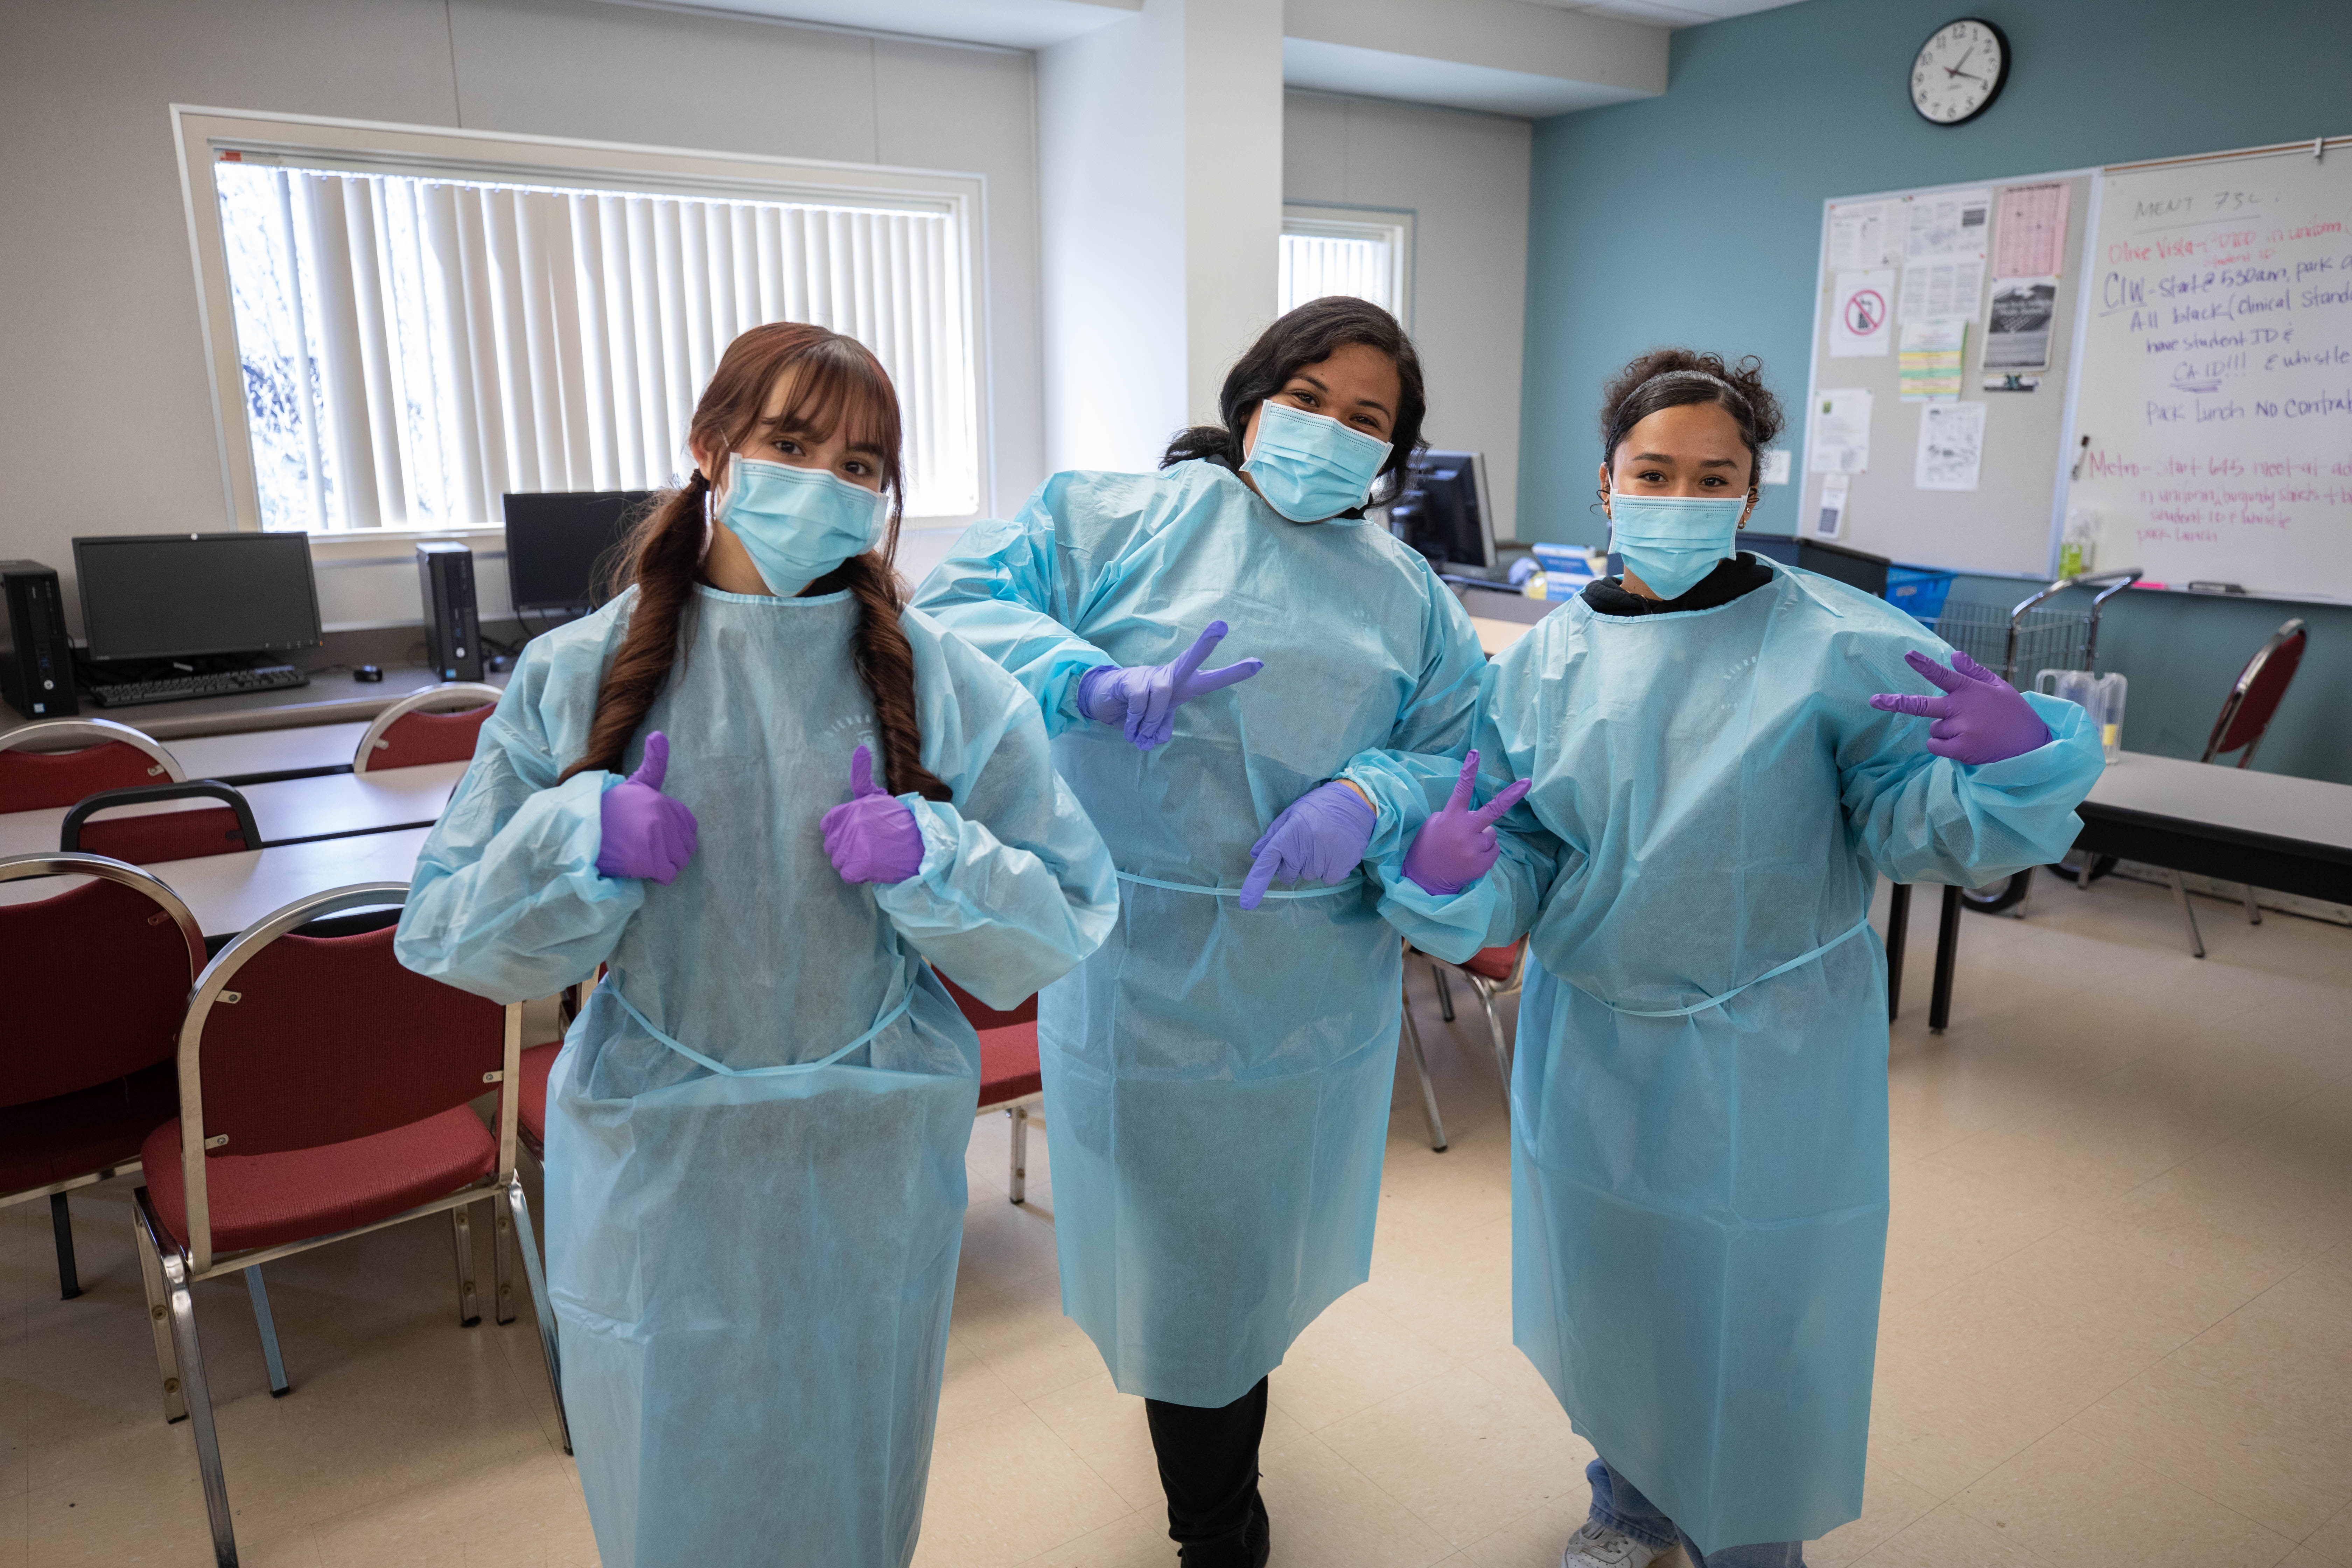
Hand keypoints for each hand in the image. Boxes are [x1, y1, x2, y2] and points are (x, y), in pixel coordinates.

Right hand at [596, 732, 698, 883]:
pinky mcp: (644, 860)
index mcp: (662, 801)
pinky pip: (667, 875)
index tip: (658, 834)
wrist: (578, 827)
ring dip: (665, 864)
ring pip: (679, 862)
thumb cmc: (608, 807)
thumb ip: (654, 763)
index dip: (677, 834)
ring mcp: (653, 840)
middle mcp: (661, 818)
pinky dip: (657, 876)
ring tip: (645, 857)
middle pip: (686, 846)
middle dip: (672, 851)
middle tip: (650, 849)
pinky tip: (642, 867)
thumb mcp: (635, 782)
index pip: (690, 825)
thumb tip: (659, 735)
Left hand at [822, 745, 924, 884]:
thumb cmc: (899, 820)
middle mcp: (849, 825)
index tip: (856, 834)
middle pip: (831, 845)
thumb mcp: (878, 795)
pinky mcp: (860, 864)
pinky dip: (858, 875)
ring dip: (853, 862)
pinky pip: (847, 874)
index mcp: (849, 809)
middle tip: (868, 846)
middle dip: (846, 849)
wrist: (922, 841)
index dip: (840, 832)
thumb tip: (860, 748)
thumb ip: (861, 778)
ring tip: (873, 856)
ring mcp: (854, 845)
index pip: (827, 825)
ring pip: (838, 861)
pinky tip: (872, 868)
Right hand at [1078, 620, 1263, 749]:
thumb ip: (1161, 727)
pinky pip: (1140, 701)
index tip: (1258, 664)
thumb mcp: (1154, 721)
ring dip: (1151, 719)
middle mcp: (1169, 675)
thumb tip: (1155, 739)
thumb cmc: (1137, 709)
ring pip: (1163, 692)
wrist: (1103, 701)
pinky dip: (1135, 721)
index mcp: (1182, 685)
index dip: (1234, 673)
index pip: (1211, 678)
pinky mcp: (1130, 678)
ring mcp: (1150, 674)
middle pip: (1190, 658)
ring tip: (1140, 735)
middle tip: (1222, 625)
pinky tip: (1129, 729)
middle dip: (1206, 644)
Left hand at [1240, 781, 1374, 909]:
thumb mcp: (1292, 813)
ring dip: (1313, 865)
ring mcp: (1322, 860)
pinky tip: (1335, 851)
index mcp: (1289, 834)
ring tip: (1324, 844)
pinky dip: (1330, 869)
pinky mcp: (1339, 867)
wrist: (1355, 803)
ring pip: (1308, 877)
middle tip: (1306, 846)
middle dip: (1292, 866)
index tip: (1246, 902)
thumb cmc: (1319, 807)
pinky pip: (1328, 879)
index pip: (1267, 861)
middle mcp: (1303, 850)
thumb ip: (1273, 834)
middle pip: (1288, 875)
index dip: (1255, 882)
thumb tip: (1255, 854)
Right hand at [1401, 751, 1532, 896]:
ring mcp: (1474, 848)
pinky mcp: (1482, 864)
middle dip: (1512, 795)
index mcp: (1450, 817)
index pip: (1461, 790)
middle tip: (1528, 782)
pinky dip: (1485, 851)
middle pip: (1493, 810)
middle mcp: (1464, 831)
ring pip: (1491, 834)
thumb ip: (1455, 816)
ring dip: (1482, 838)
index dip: (1469, 771)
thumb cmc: (1428, 847)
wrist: (1425, 880)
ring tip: (1464, 848)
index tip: (1476, 753)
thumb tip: (1474, 816)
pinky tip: (1469, 858)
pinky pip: (1493, 849)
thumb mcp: (1434, 825)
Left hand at [1870, 650, 2050, 765]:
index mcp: (1971, 690)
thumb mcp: (1999, 688)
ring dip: (1944, 730)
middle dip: (1895, 702)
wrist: (2032, 746)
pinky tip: (1964, 744)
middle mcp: (1963, 708)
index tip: (1908, 655)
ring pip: (1933, 729)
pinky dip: (1942, 746)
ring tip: (1971, 731)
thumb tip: (1954, 654)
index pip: (1944, 675)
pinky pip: (1935, 746)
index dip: (1924, 664)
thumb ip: (1974, 672)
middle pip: (1921, 705)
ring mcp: (1961, 729)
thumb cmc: (2013, 714)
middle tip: (1873, 701)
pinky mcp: (1961, 749)